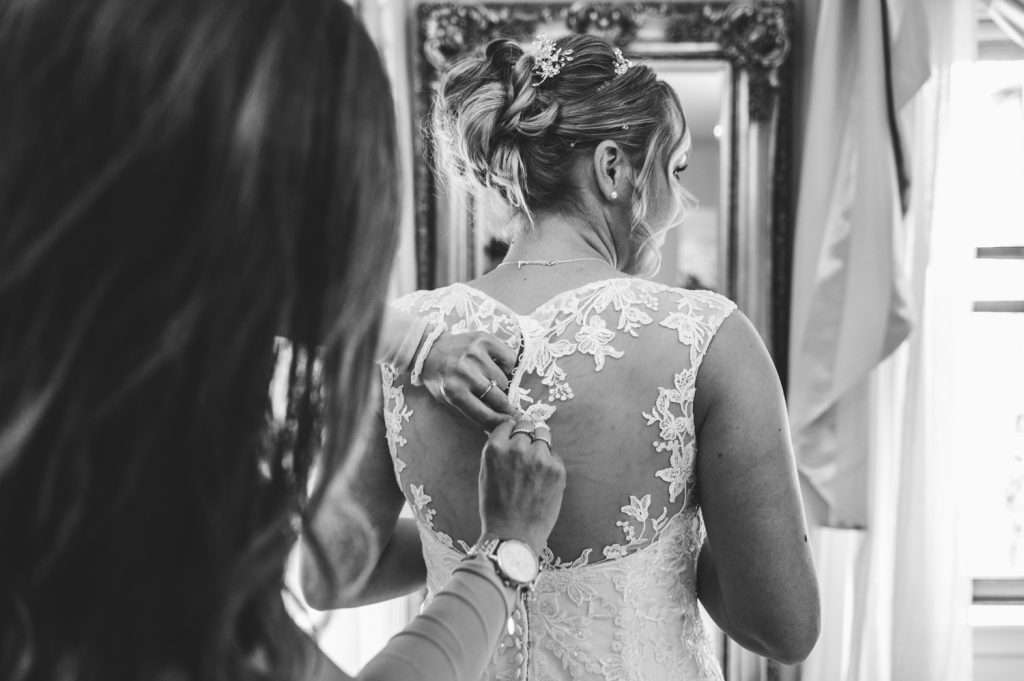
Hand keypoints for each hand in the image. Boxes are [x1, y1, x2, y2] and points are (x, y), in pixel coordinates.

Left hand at [421, 330, 517, 428]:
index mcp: (454, 391)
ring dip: (502, 385)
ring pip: (504, 379)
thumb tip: (501, 423)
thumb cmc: (441, 378)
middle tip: (511, 408)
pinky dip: (508, 366)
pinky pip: (509, 359)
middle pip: (498, 397)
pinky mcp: (484, 339)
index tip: (510, 423)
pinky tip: (499, 368)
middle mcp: (465, 371)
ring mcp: (475, 354)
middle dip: (506, 406)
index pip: (485, 414)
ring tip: (494, 383)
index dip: (501, 421)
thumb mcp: (449, 400)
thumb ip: (473, 411)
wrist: (430, 349)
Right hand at [478, 420, 564, 554]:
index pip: (507, 424)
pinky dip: (550, 464)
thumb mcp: (486, 474)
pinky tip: (543, 481)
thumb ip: (497, 452)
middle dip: (527, 435)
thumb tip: (510, 434)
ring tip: (536, 466)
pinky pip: (554, 456)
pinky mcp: (557, 469)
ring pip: (544, 436)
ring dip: (540, 446)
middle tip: (527, 451)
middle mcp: (517, 448)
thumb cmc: (496, 508)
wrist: (514, 535)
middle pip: (527, 426)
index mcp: (495, 448)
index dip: (511, 433)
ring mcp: (539, 458)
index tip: (513, 439)